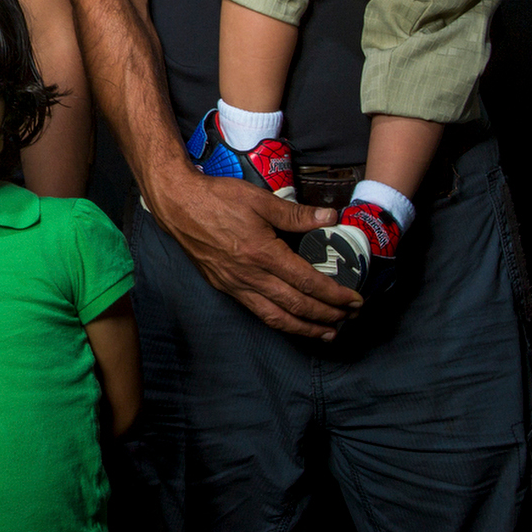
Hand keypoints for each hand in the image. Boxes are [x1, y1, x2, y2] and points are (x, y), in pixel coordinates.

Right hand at [146, 164, 357, 337]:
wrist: (177, 204)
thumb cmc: (216, 198)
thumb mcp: (259, 200)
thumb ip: (296, 213)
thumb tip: (329, 217)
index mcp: (262, 253)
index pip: (307, 282)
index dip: (334, 295)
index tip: (354, 299)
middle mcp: (249, 275)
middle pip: (296, 306)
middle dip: (327, 316)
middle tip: (349, 318)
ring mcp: (234, 284)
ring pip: (275, 317)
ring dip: (305, 328)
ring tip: (326, 333)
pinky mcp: (223, 286)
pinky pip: (256, 311)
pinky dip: (279, 321)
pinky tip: (290, 321)